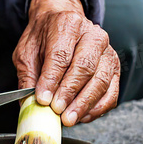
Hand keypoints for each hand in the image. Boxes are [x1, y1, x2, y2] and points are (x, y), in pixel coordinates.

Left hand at [13, 0, 119, 125]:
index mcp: (68, 24)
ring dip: (84, 104)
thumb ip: (28, 76)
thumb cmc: (45, 39)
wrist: (62, 26)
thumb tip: (30, 103)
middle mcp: (93, 35)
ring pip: (101, 81)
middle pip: (85, 67)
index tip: (43, 99)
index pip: (61, 54)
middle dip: (70, 93)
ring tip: (69, 119)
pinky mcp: (115, 69)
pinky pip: (111, 93)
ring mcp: (107, 52)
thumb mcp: (27, 52)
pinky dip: (97, 109)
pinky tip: (82, 117)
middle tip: (57, 110)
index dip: (52, 79)